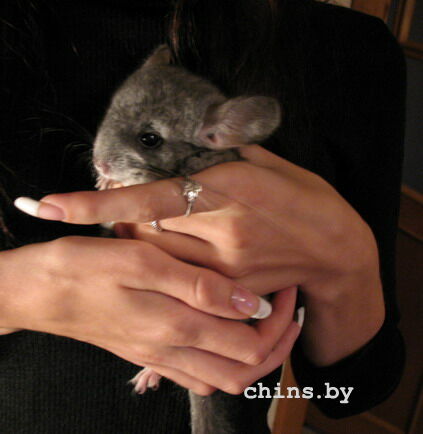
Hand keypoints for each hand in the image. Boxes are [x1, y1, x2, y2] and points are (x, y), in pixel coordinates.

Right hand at [0, 236, 300, 394]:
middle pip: (245, 370)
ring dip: (254, 354)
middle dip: (277, 344)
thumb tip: (249, 305)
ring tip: (266, 320)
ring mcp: (160, 357)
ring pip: (225, 377)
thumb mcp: (142, 262)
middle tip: (287, 309)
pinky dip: (224, 359)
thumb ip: (198, 287)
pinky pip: (199, 373)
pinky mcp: (149, 354)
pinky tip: (225, 332)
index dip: (279, 321)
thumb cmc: (86, 267)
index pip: (250, 344)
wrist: (41, 292)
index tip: (286, 289)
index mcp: (176, 326)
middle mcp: (173, 350)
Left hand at [25, 145, 384, 365]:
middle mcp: (225, 228)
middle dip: (122, 221)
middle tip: (123, 211)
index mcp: (233, 187)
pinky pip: (184, 281)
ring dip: (142, 244)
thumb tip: (198, 141)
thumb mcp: (274, 165)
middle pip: (145, 230)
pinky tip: (177, 258)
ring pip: (160, 258)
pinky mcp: (232, 289)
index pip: (150, 196)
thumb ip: (231, 152)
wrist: (337, 253)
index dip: (97, 201)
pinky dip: (169, 267)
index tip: (49, 205)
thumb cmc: (308, 202)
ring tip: (149, 233)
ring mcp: (227, 265)